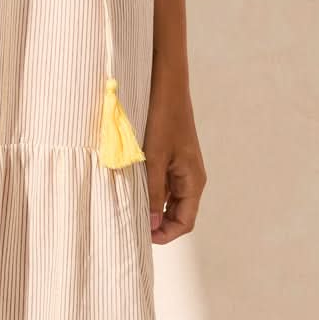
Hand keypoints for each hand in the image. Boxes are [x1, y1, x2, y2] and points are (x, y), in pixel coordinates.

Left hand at [143, 61, 206, 243]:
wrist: (165, 83)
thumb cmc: (163, 116)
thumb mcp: (154, 158)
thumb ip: (152, 192)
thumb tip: (150, 225)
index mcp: (193, 180)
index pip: (184, 223)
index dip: (164, 234)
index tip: (140, 236)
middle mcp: (189, 178)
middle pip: (175, 215)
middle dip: (154, 224)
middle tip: (128, 224)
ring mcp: (178, 169)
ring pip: (164, 201)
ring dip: (148, 207)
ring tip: (125, 206)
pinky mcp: (167, 159)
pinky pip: (158, 184)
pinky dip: (145, 191)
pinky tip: (127, 187)